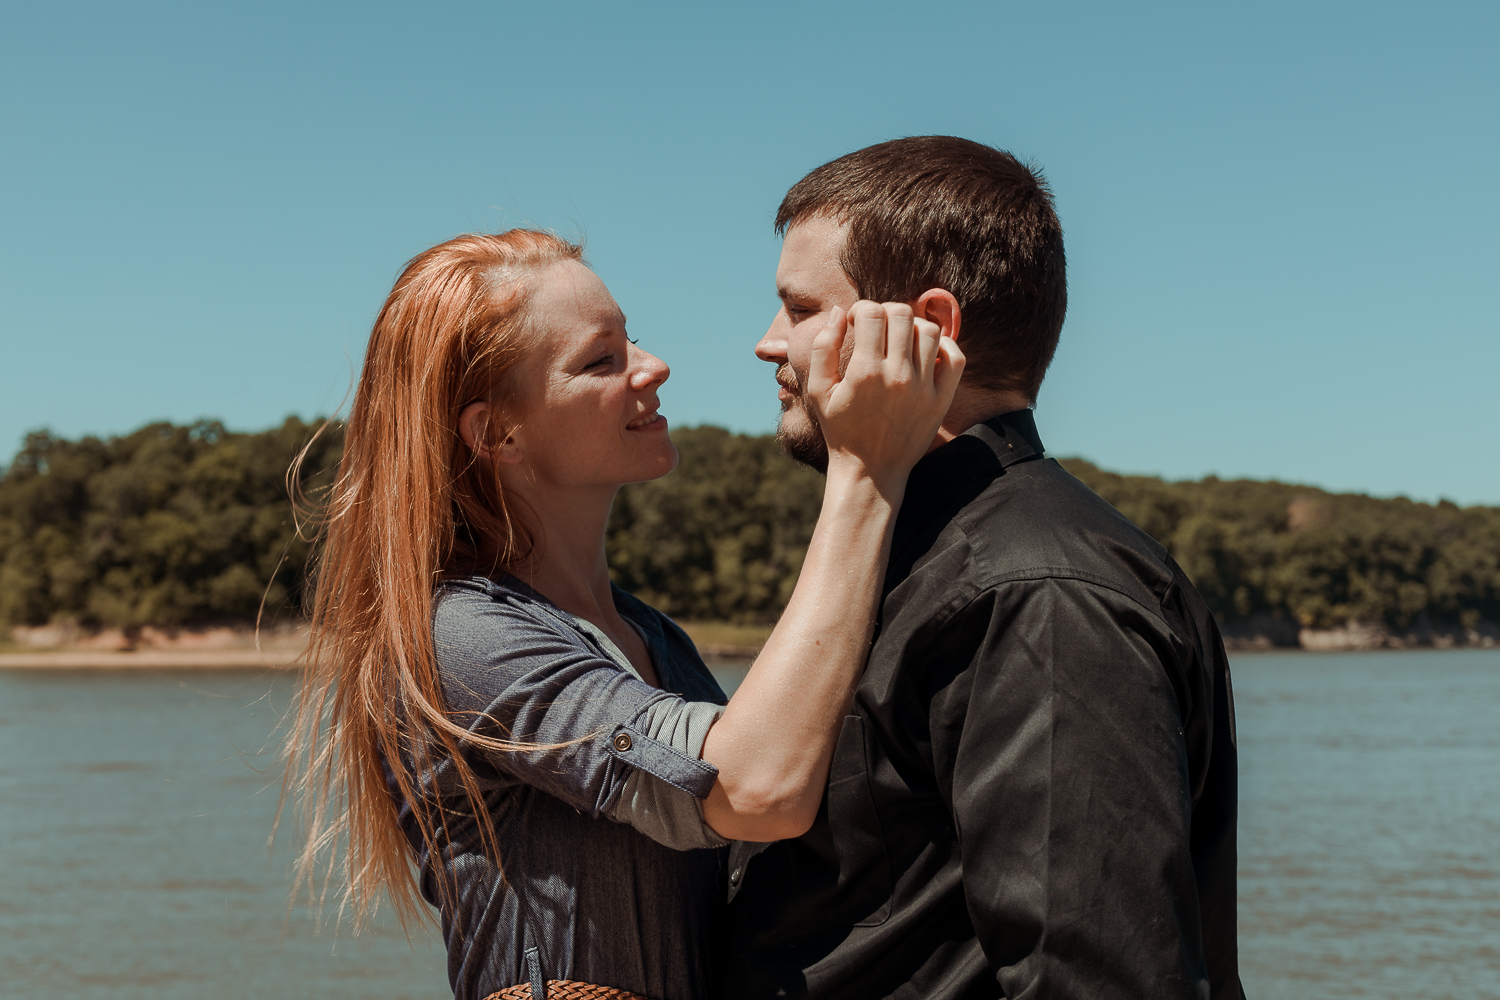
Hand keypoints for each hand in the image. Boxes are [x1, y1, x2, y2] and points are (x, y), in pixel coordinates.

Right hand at [805, 300, 964, 494]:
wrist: (870, 471)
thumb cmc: (840, 430)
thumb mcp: (819, 391)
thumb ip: (823, 347)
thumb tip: (839, 311)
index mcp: (864, 371)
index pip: (872, 313)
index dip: (861, 309)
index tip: (855, 323)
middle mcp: (897, 376)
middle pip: (902, 314)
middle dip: (886, 312)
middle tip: (878, 328)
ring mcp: (923, 388)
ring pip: (929, 331)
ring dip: (912, 327)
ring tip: (900, 341)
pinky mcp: (941, 400)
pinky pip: (955, 357)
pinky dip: (945, 346)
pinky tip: (926, 353)